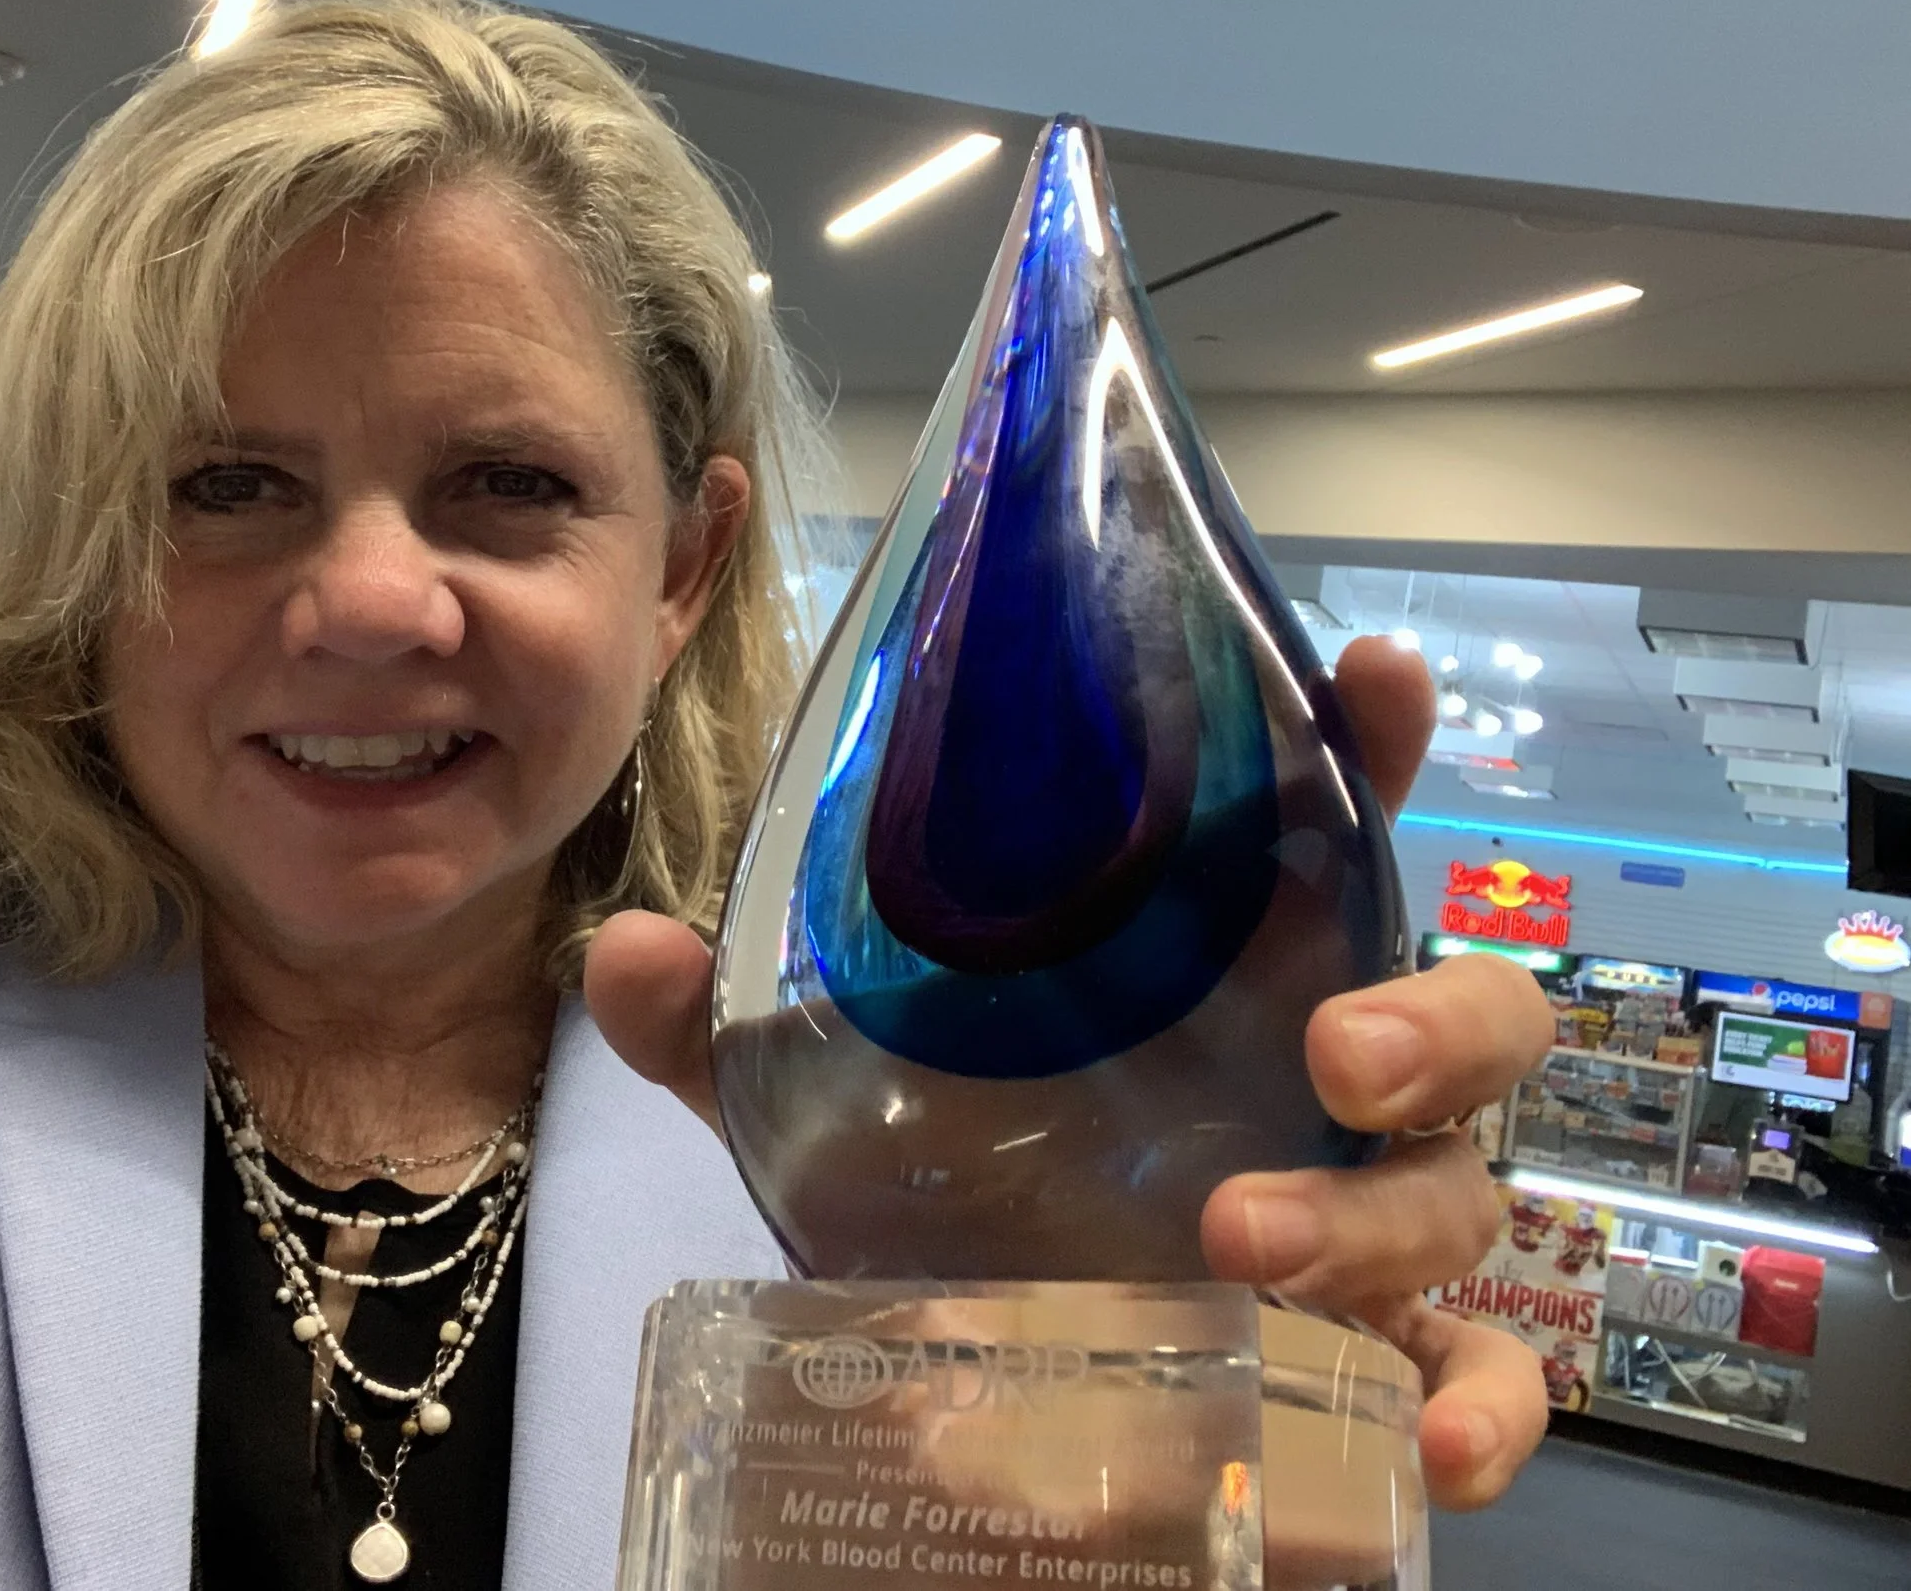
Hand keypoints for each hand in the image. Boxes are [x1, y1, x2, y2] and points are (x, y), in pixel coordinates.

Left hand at [585, 634, 1554, 1509]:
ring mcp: (1360, 1221)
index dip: (1362, 745)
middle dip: (1427, 1014)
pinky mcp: (1372, 1363)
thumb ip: (732, 1026)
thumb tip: (626, 950)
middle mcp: (1316, 1082)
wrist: (963, 1389)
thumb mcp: (823, 1102)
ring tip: (1248, 1242)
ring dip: (1379, 1213)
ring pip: (1456, 1192)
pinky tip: (1428, 1435)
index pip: (1316, 831)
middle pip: (1461, 1013)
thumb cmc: (940, 1190)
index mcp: (1207, 972)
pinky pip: (1482, 1377)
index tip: (1377, 674)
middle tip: (1335, 1044)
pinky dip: (1481, 1407)